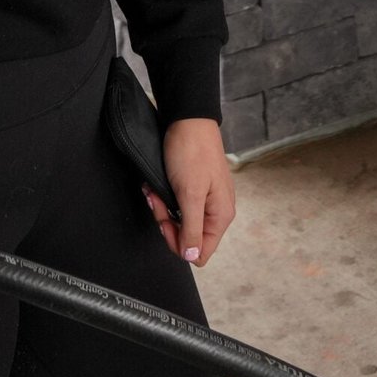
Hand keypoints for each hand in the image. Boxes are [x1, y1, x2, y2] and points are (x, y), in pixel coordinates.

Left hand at [143, 118, 233, 267]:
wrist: (188, 119)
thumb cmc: (192, 152)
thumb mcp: (189, 194)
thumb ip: (192, 229)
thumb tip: (193, 257)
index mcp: (221, 216)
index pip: (200, 252)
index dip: (178, 243)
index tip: (165, 222)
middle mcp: (217, 211)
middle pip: (188, 238)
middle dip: (167, 222)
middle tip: (157, 201)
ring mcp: (207, 200)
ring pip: (180, 222)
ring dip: (163, 209)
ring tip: (155, 190)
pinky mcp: (196, 189)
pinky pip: (178, 206)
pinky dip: (165, 199)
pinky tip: (156, 187)